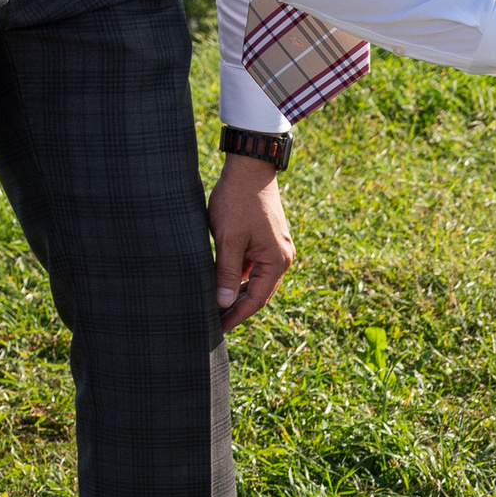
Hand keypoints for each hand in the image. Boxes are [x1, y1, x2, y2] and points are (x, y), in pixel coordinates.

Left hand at [210, 157, 294, 328]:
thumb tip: (222, 303)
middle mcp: (282, 258)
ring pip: (255, 280)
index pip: (256, 300)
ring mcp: (277, 248)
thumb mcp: (228, 239)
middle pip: (259, 293)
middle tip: (214, 322)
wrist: (250, 168)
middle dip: (237, 308)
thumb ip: (225, 273)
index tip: (217, 328)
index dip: (236, 316)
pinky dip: (239, 276)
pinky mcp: (269, 240)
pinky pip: (254, 266)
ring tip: (215, 305)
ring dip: (237, 292)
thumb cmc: (238, 201)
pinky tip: (221, 281)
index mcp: (276, 261)